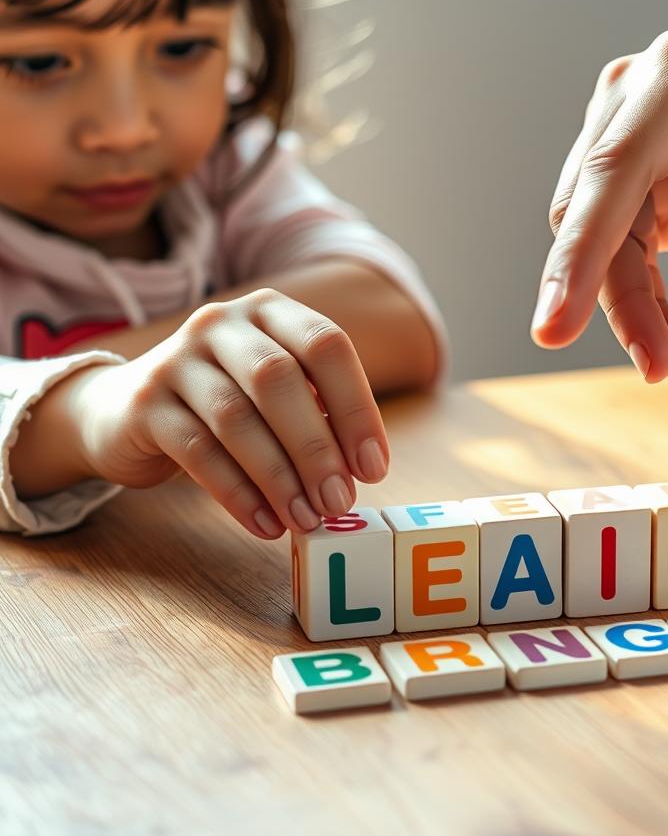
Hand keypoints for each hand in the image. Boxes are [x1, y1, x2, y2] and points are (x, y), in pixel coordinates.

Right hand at [65, 289, 388, 538]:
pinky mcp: (144, 403)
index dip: (357, 407)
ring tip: (305, 520)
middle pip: (279, 379)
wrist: (125, 410)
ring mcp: (176, 359)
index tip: (374, 468)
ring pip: (236, 418)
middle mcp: (222, 323)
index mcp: (270, 312)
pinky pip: (197, 450)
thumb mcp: (276, 394)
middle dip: (316, 447)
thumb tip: (363, 469)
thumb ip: (319, 415)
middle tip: (339, 501)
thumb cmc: (225, 404)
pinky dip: (238, 493)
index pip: (326, 345)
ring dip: (279, 477)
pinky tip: (265, 523)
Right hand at [531, 0, 667, 380]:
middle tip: (656, 368)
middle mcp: (632, 97)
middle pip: (593, 211)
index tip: (557, 326)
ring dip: (626, 306)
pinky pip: (619, 247)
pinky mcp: (631, 174)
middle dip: (613, 297)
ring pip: (596, 237)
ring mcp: (623, 133)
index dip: (581, 253)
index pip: (615, 170)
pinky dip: (638, 297)